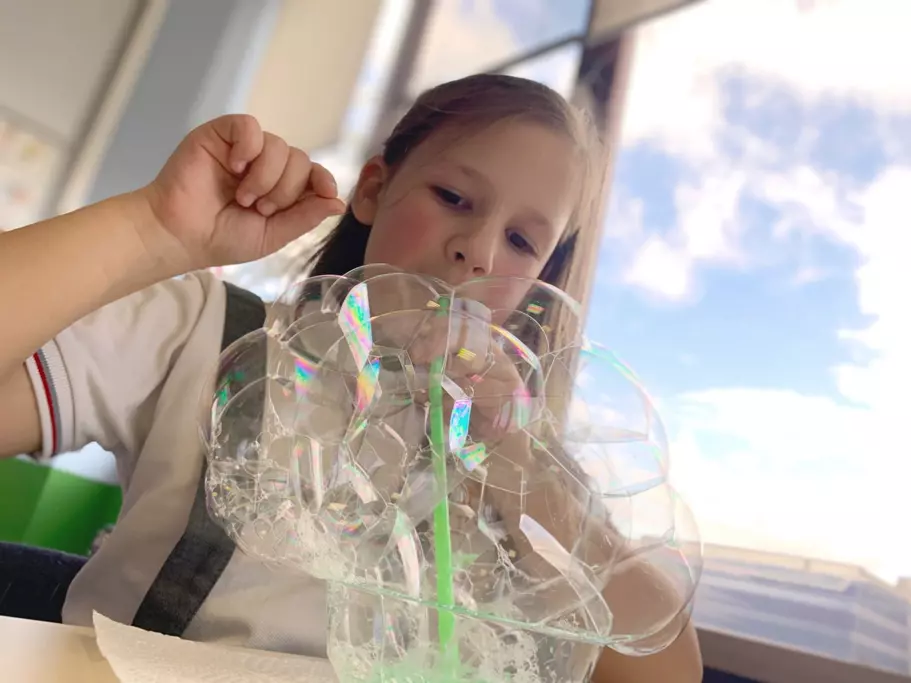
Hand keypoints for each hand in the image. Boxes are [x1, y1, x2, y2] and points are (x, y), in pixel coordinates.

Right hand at [139, 114, 345, 273]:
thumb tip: (339, 203)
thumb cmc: (222, 238)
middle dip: (286, 190)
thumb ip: (305, 218)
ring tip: (243, 197)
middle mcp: (266, 165)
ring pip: (279, 146)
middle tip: (259, 209)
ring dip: (266, 177)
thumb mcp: (273, 235)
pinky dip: (249, 148)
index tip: (326, 192)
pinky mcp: (222, 134)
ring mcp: (244, 149)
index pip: (314, 174)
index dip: (323, 180)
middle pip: (300, 160)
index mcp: (281, 189)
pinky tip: (235, 167)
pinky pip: (250, 126)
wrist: (181, 234)